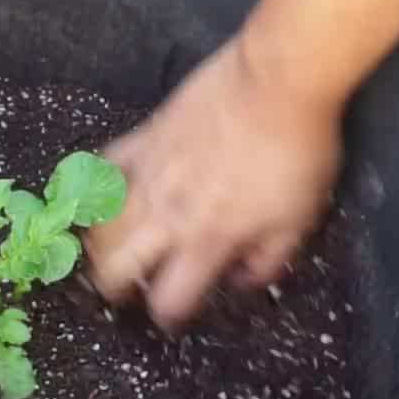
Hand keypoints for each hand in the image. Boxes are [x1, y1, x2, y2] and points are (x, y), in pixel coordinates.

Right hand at [86, 36, 342, 329]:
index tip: (172, 315)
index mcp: (207, 240)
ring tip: (108, 251)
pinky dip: (99, 187)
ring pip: (100, 225)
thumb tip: (240, 280)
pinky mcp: (142, 139)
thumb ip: (267, 260)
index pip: (170, 298)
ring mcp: (148, 176)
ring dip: (100, 246)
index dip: (168, 316)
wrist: (277, 82)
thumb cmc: (296, 151)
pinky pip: (104, 169)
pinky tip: (105, 196)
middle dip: (115, 289)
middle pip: (116, 269)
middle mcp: (168, 215)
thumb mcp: (299, 218)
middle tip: (125, 289)